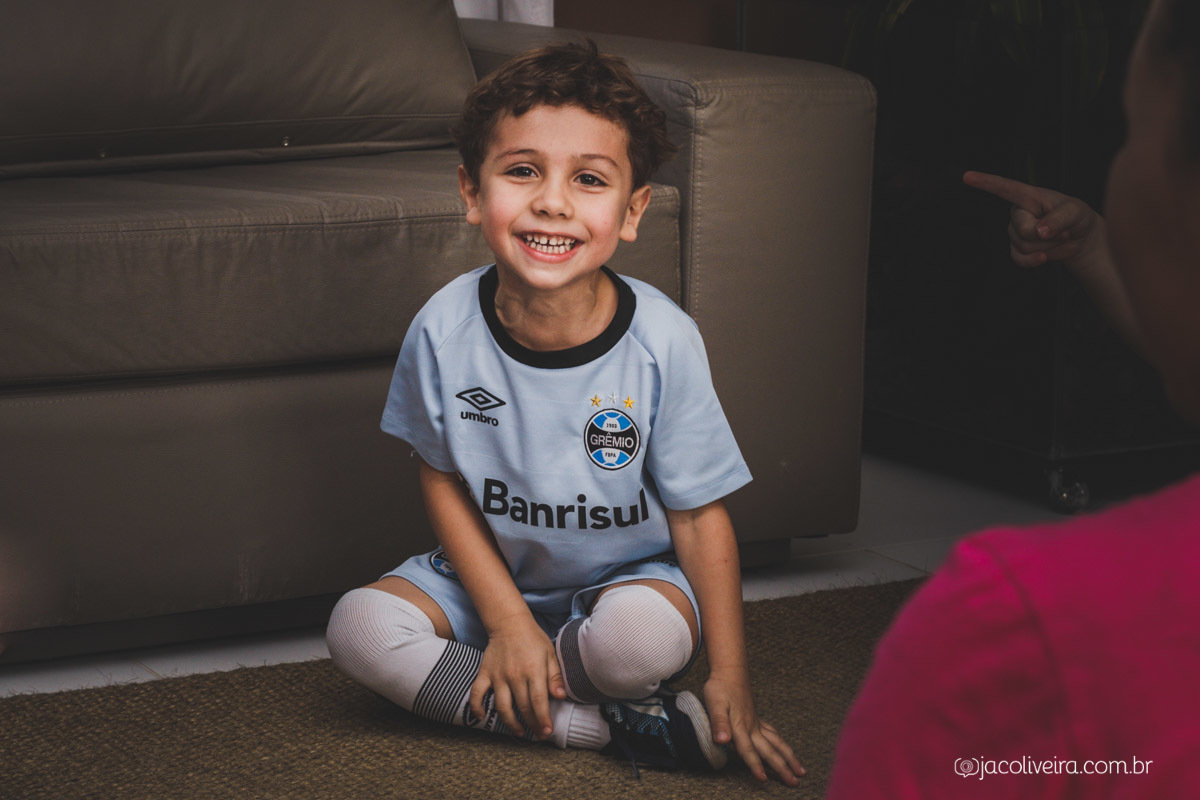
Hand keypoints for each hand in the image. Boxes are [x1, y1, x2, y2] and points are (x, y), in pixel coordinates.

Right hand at [470, 616, 566, 740]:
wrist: (509, 623)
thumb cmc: (533, 639)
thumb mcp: (550, 654)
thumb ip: (555, 676)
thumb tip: (560, 697)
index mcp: (533, 670)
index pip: (539, 701)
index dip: (543, 719)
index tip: (547, 731)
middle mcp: (515, 675)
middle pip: (523, 707)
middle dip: (532, 725)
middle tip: (538, 735)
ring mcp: (498, 675)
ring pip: (502, 706)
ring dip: (511, 723)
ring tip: (520, 732)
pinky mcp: (484, 673)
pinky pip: (477, 694)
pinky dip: (477, 707)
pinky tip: (482, 718)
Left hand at [704, 671, 804, 785]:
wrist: (730, 672)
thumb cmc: (720, 688)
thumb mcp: (714, 704)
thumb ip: (719, 723)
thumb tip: (722, 740)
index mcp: (741, 727)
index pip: (748, 751)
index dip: (755, 766)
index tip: (764, 780)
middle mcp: (752, 727)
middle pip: (769, 751)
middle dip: (782, 768)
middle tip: (795, 783)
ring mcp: (756, 722)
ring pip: (776, 743)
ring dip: (789, 757)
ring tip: (801, 770)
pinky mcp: (756, 717)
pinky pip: (773, 733)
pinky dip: (780, 742)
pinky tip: (783, 747)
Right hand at [963, 170, 1105, 270]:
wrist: (1080, 237)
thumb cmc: (1076, 217)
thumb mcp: (1075, 211)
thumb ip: (1058, 219)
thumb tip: (1039, 231)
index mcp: (1028, 196)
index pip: (1004, 188)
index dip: (985, 182)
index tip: (967, 176)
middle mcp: (1018, 213)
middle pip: (1023, 230)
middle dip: (1048, 236)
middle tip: (1064, 232)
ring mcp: (1016, 232)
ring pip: (1025, 246)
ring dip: (1048, 247)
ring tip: (1060, 239)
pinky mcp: (1017, 249)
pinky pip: (1019, 259)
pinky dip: (1034, 261)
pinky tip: (1045, 257)